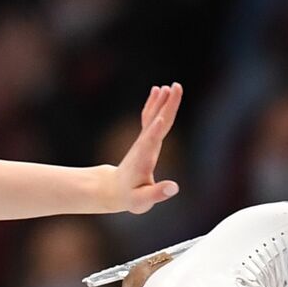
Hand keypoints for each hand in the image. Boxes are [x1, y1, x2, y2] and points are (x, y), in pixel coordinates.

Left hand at [103, 82, 182, 213]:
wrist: (111, 190)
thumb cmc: (128, 197)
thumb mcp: (141, 201)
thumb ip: (156, 194)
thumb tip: (174, 187)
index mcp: (144, 159)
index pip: (151, 142)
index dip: (156, 131)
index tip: (162, 117)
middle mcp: (143, 146)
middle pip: (157, 123)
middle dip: (166, 106)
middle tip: (176, 88)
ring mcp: (143, 141)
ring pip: (153, 117)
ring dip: (162, 101)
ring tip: (171, 85)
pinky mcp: (144, 140)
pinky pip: (149, 118)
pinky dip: (154, 105)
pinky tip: (159, 91)